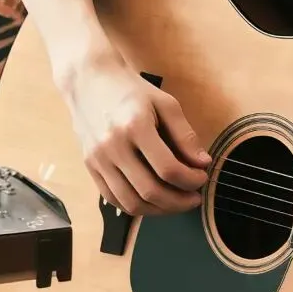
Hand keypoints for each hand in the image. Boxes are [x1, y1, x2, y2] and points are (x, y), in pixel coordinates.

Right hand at [62, 57, 210, 215]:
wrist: (89, 81)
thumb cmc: (132, 91)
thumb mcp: (166, 104)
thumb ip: (185, 135)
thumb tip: (203, 163)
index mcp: (135, 127)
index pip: (168, 169)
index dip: (191, 180)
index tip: (202, 178)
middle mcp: (113, 147)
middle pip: (149, 191)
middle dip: (179, 202)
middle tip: (194, 198)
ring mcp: (98, 160)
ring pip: (130, 202)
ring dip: (159, 210)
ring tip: (177, 203)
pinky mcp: (89, 167)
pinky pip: (113, 198)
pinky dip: (136, 206)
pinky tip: (154, 200)